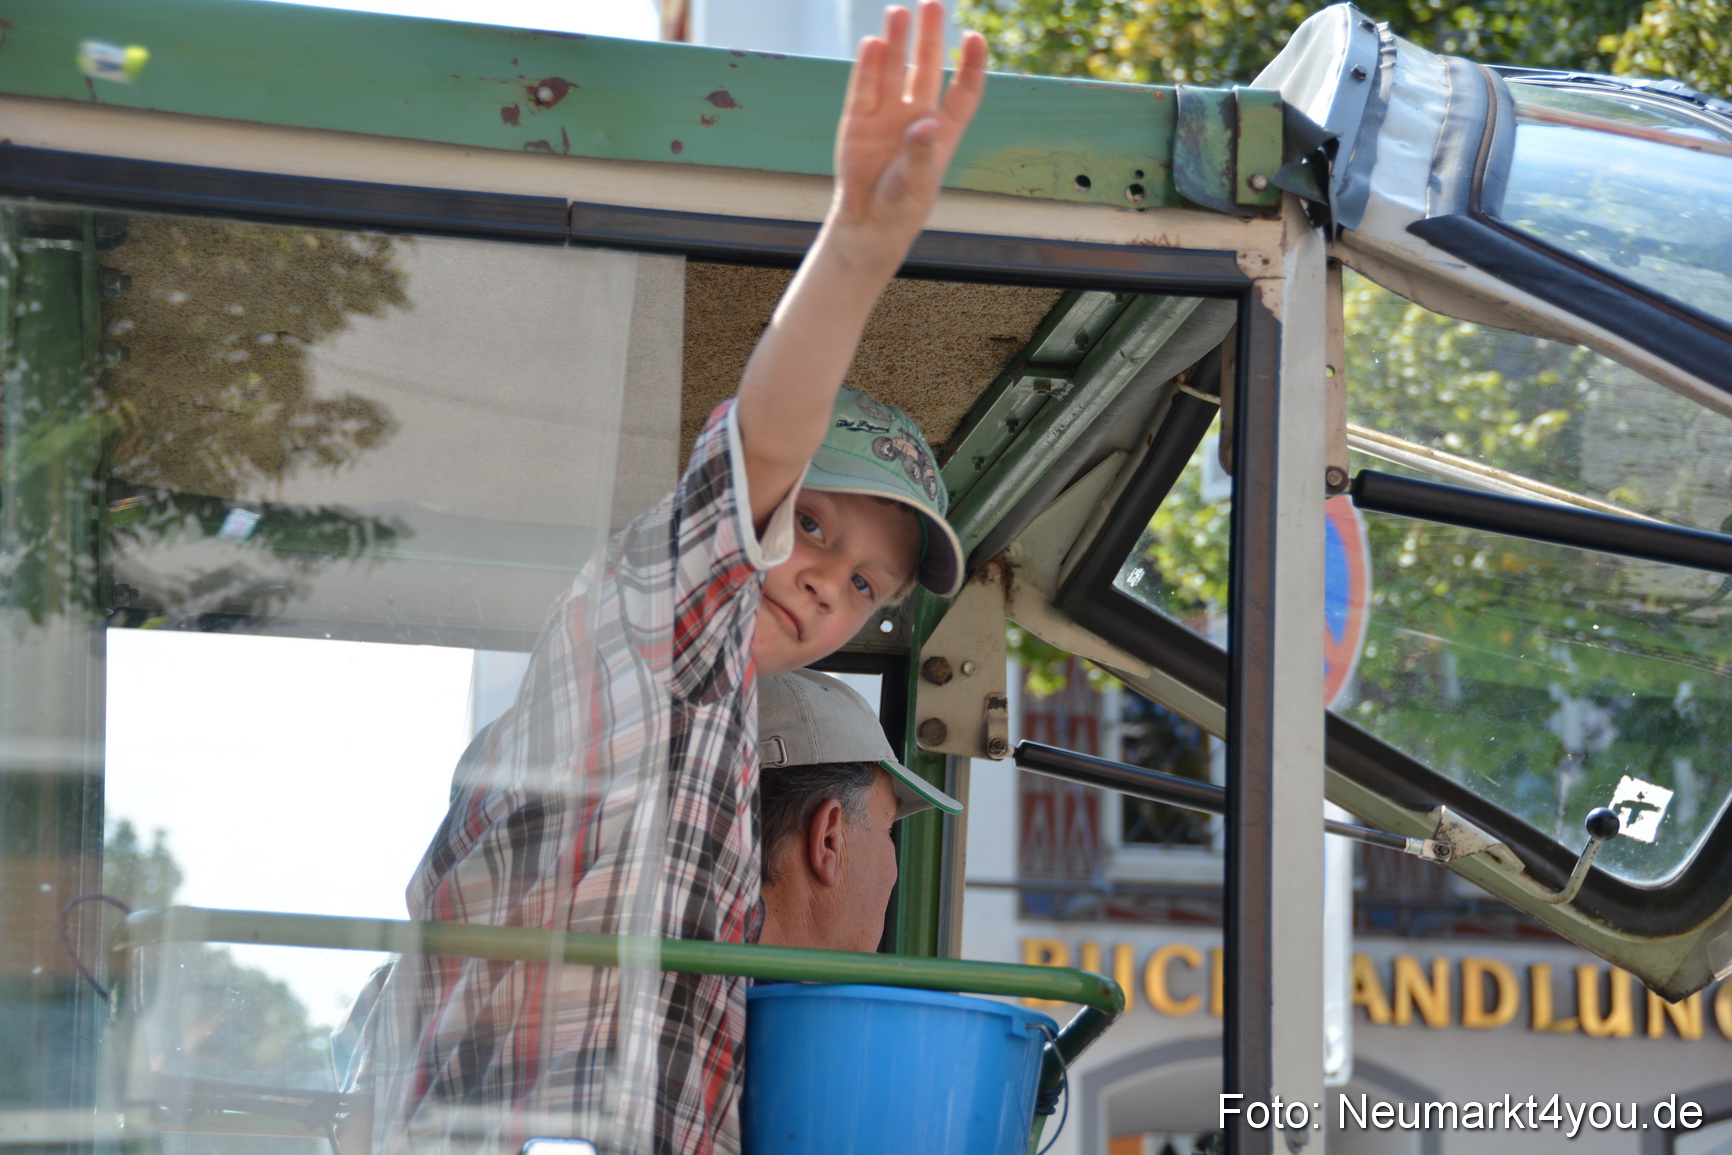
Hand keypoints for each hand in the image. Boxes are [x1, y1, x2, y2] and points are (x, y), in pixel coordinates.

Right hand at [829, 2, 985, 264]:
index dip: (971, 66)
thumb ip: (920, 152)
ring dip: (896, 43)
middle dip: (930, 37)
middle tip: (931, 4)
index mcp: (943, 131)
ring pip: (892, 71)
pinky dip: (867, 68)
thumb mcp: (917, 183)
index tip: (974, 38)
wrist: (867, 224)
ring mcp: (886, 116)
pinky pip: (864, 89)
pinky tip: (872, 43)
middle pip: (926, 69)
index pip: (963, 92)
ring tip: (897, 12)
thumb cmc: (902, 206)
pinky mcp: (857, 122)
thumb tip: (924, 122)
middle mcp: (916, 115)